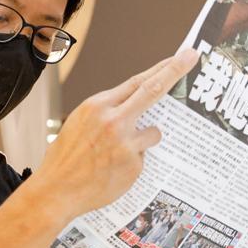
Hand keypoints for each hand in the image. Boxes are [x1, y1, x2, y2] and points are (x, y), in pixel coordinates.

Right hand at [33, 49, 198, 221]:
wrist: (56, 192)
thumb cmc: (66, 158)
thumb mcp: (81, 123)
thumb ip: (109, 112)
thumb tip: (137, 105)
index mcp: (97, 106)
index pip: (136, 81)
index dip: (161, 68)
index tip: (180, 56)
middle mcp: (113, 120)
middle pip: (153, 90)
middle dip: (175, 71)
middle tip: (192, 55)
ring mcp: (126, 143)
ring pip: (154, 133)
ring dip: (144, 139)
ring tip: (116, 154)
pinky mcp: (133, 165)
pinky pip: (143, 157)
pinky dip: (132, 161)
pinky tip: (112, 171)